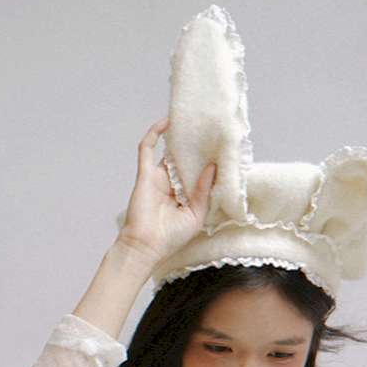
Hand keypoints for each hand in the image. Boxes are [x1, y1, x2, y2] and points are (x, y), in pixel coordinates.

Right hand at [115, 115, 215, 270]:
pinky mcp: (145, 173)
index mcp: (184, 197)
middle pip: (184, 161)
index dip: (207, 164)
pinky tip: (167, 121)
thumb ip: (204, 191)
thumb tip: (212, 168)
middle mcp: (171, 186)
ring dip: (178, 138)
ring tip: (192, 122)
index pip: (197, 175)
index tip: (221, 152)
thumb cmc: (171, 237)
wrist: (146, 245)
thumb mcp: (196, 216)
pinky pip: (147, 148)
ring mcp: (157, 178)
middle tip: (209, 133)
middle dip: (195, 148)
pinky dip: (154, 133)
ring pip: (168, 152)